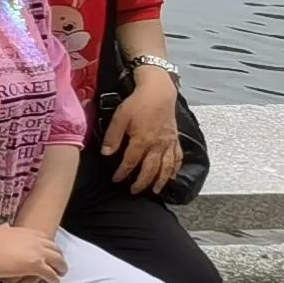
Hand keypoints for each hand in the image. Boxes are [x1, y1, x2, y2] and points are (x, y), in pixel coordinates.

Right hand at [0, 224, 65, 282]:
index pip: (47, 240)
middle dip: (59, 259)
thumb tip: (6, 227)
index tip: (48, 255)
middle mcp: (36, 241)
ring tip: (58, 277)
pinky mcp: (35, 266)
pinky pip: (51, 275)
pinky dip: (54, 281)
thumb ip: (5, 230)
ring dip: (60, 270)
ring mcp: (37, 253)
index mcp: (28, 232)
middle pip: (57, 250)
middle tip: (58, 267)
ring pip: (59, 262)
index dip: (49, 249)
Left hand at [101, 75, 184, 193]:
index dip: (122, 173)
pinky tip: (172, 176)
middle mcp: (157, 145)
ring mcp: (168, 143)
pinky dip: (175, 169)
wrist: (159, 91)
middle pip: (150, 169)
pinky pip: (177, 158)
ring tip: (155, 191)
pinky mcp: (175, 139)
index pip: (130, 162)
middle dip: (142, 183)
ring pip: (166, 167)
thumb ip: (113, 137)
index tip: (116, 180)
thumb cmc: (138, 103)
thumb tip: (106, 154)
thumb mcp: (120, 117)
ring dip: (160, 181)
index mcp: (142, 140)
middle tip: (134, 191)